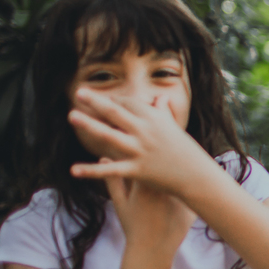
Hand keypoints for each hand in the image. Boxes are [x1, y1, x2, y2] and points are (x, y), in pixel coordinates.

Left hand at [68, 91, 214, 195]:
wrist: (196, 175)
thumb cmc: (185, 151)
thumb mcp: (175, 128)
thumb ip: (163, 112)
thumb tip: (161, 97)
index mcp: (155, 119)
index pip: (129, 104)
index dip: (113, 100)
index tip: (100, 99)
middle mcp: (145, 131)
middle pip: (116, 112)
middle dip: (96, 101)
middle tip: (79, 92)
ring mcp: (140, 150)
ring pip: (109, 135)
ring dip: (89, 125)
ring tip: (72, 115)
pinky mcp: (136, 170)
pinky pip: (110, 170)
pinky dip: (91, 170)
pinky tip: (73, 170)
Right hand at [100, 160, 196, 252]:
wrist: (151, 250)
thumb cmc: (133, 226)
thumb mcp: (120, 202)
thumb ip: (113, 179)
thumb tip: (105, 157)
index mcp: (144, 183)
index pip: (147, 159)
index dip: (147, 156)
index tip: (147, 156)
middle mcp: (162, 187)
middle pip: (166, 166)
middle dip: (164, 163)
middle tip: (165, 161)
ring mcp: (178, 196)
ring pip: (182, 176)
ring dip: (180, 174)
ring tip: (177, 180)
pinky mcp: (190, 205)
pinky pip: (194, 191)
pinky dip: (191, 189)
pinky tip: (191, 191)